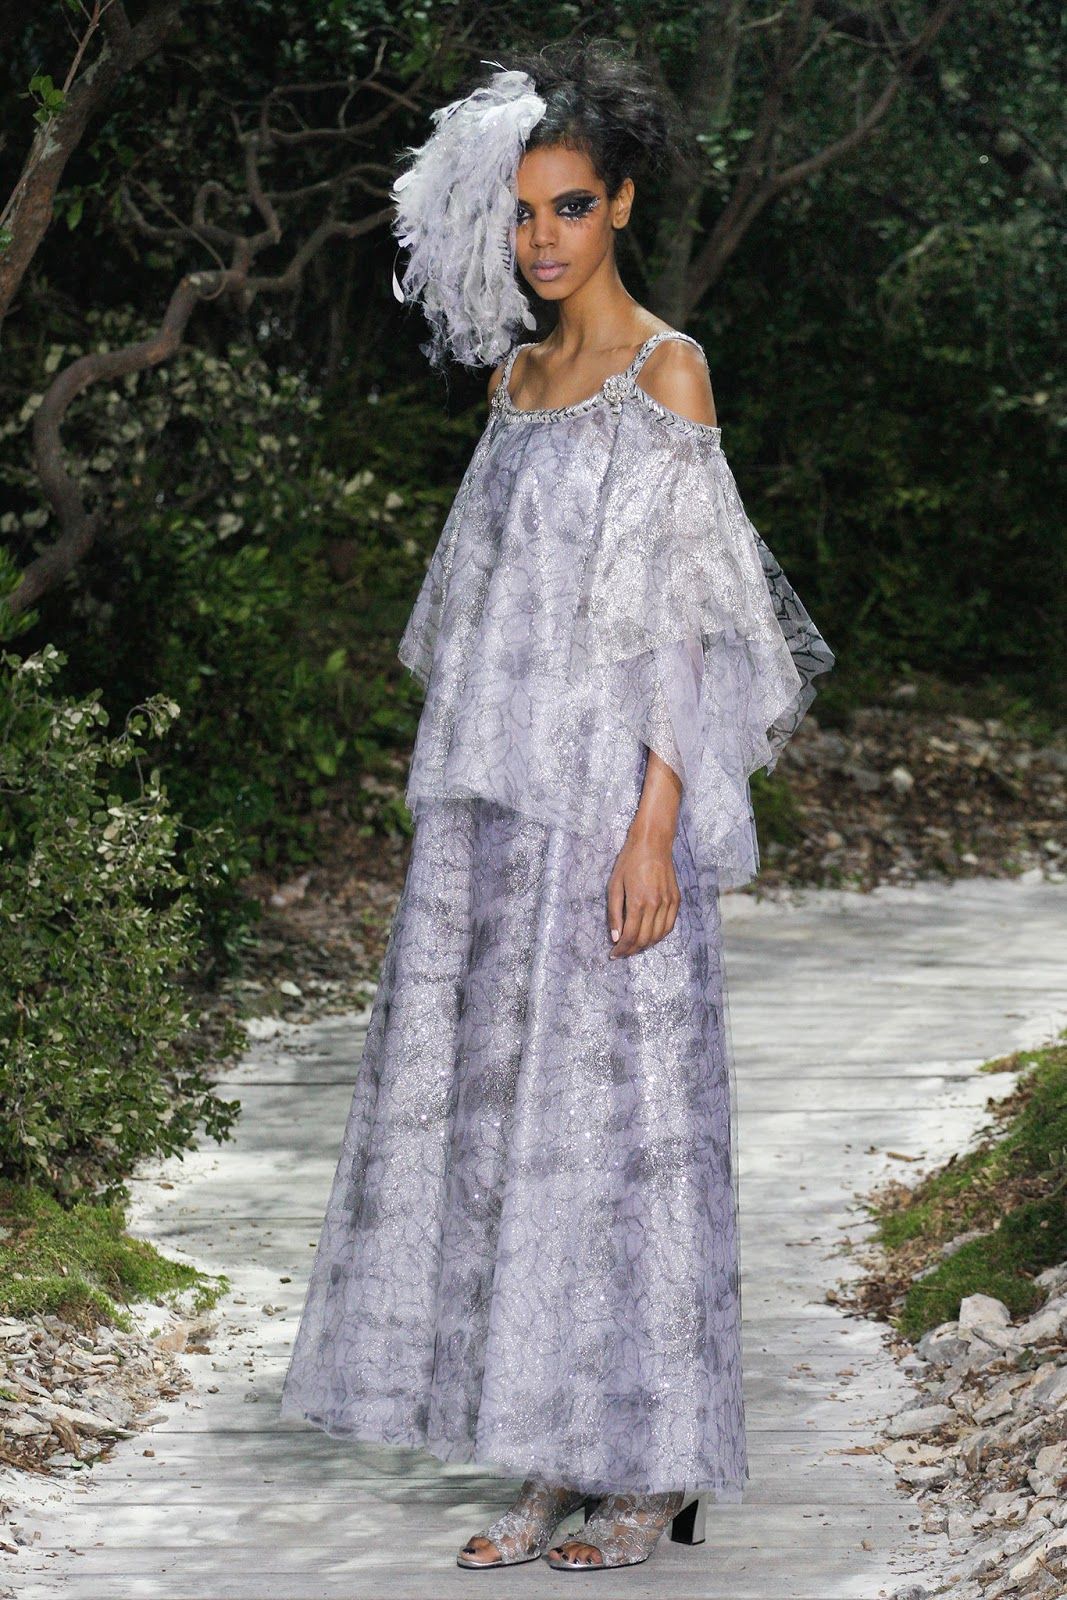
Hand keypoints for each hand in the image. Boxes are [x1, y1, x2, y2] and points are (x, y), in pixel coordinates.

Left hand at [606, 829, 680, 958]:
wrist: (652, 844)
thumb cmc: (629, 862)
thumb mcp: (614, 886)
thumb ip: (614, 913)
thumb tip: (615, 937)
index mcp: (638, 902)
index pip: (630, 936)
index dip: (621, 949)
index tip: (614, 954)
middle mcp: (656, 905)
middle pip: (645, 939)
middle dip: (632, 950)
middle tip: (622, 953)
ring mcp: (668, 903)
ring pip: (659, 935)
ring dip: (646, 945)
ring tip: (634, 947)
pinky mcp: (676, 900)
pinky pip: (669, 926)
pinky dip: (660, 936)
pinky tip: (650, 936)